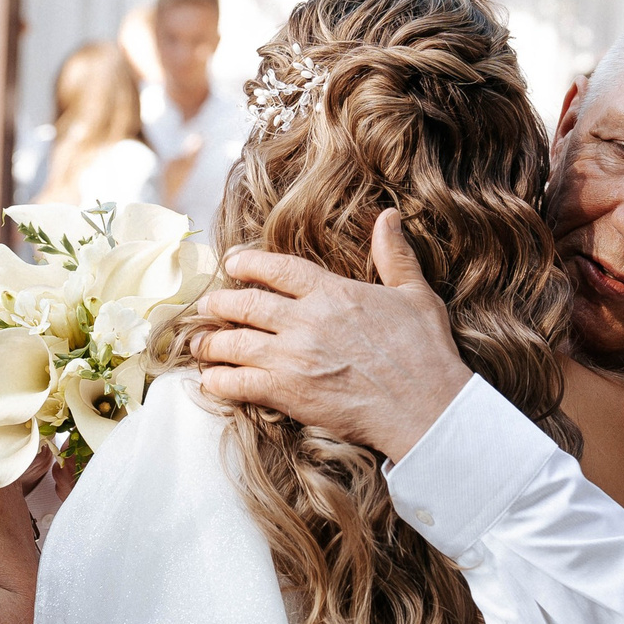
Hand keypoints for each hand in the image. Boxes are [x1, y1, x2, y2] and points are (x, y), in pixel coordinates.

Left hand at [195, 209, 469, 459]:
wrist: (425, 407)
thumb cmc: (425, 352)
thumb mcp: (415, 294)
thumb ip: (394, 255)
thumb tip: (389, 216)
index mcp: (333, 292)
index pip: (277, 269)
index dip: (248, 263)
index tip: (232, 262)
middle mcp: (306, 320)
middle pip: (245, 304)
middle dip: (219, 304)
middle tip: (205, 306)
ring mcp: (293, 357)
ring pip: (234, 343)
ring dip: (210, 343)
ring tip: (198, 345)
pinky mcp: (287, 392)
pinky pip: (238, 384)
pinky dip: (218, 381)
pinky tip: (208, 380)